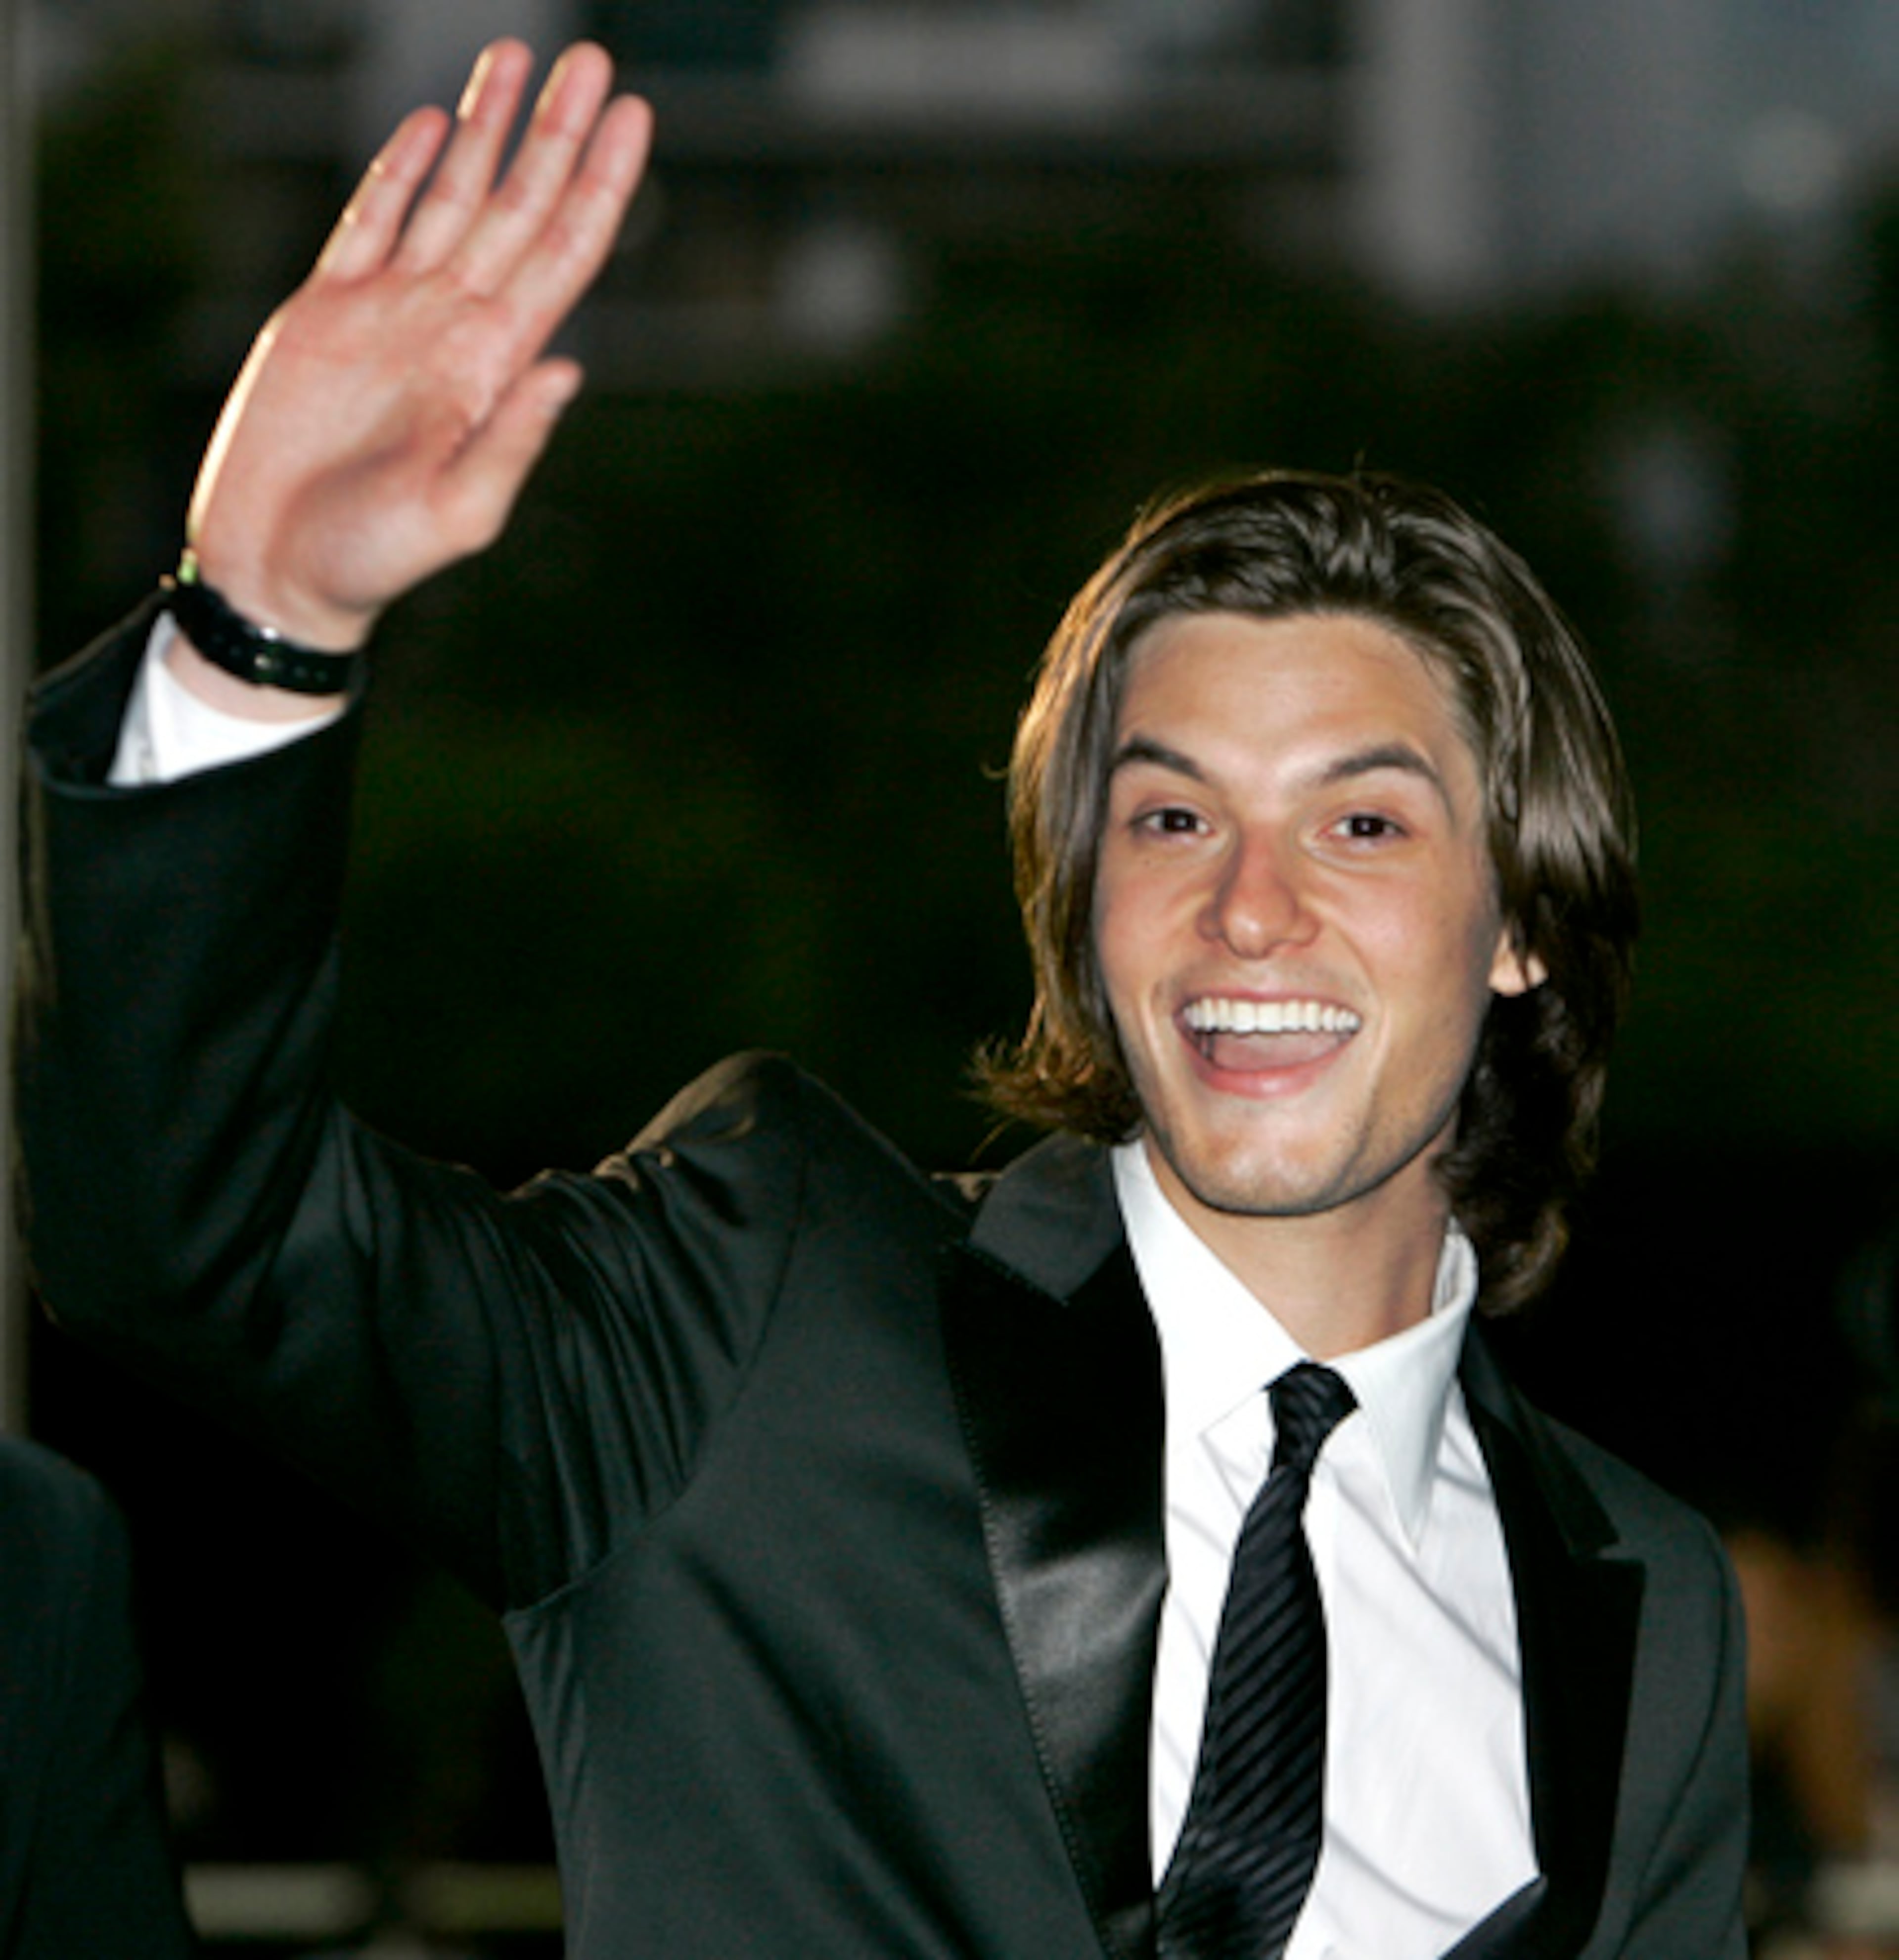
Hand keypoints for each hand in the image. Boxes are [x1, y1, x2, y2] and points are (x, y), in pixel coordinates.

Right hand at [179, 39, 651, 678]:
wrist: (277, 575)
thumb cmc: (369, 563)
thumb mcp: (455, 514)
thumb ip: (512, 441)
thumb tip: (571, 366)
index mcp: (493, 369)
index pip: (563, 256)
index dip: (599, 186)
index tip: (633, 120)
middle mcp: (452, 328)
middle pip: (520, 208)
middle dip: (557, 135)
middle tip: (594, 62)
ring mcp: (389, 314)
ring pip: (452, 197)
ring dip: (488, 130)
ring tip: (518, 58)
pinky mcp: (323, 312)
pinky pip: (372, 221)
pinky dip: (402, 170)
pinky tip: (436, 124)